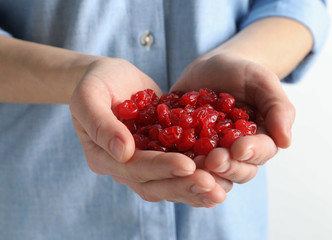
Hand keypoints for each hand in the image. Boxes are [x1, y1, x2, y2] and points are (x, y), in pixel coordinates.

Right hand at [70, 58, 226, 206]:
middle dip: (183, 186)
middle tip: (212, 186)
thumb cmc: (95, 82)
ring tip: (221, 189)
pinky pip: (180, 169)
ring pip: (169, 184)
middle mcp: (124, 166)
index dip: (160, 168)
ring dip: (195, 188)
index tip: (187, 165)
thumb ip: (101, 124)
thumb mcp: (89, 96)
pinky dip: (199, 175)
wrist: (109, 77)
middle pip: (154, 185)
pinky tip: (221, 177)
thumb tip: (123, 151)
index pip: (133, 168)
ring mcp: (143, 162)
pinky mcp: (160, 153)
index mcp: (103, 156)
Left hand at [171, 53, 294, 182]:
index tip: (239, 148)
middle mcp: (236, 153)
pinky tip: (171, 164)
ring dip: (204, 172)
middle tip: (213, 159)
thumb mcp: (262, 81)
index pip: (261, 152)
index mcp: (259, 139)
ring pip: (211, 174)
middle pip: (237, 170)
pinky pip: (184, 163)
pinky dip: (179, 166)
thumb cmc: (241, 73)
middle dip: (227, 166)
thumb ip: (278, 107)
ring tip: (193, 165)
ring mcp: (211, 153)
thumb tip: (286, 141)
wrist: (209, 68)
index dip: (251, 153)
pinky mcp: (187, 150)